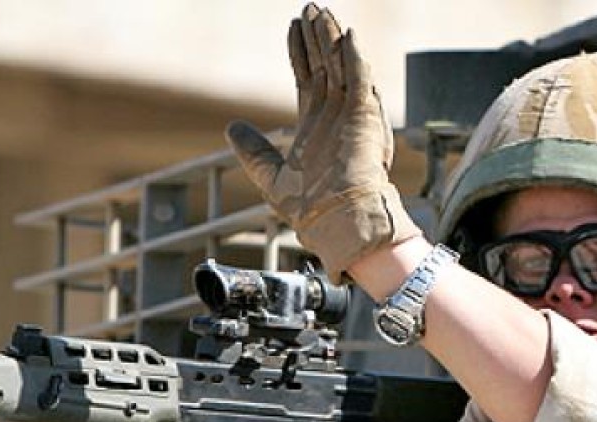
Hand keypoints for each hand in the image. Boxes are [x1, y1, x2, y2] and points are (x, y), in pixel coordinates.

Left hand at [226, 2, 420, 282]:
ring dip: (331, 38)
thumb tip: (231, 129)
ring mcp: (350, 116)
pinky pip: (360, 81)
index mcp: (315, 125)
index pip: (308, 77)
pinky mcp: (365, 120)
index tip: (293, 28)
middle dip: (316, 37)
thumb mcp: (271, 177)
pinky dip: (354, 58)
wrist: (338, 224)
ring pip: (341, 66)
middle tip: (310, 7)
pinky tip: (346, 35)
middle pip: (325, 65)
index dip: (300, 52)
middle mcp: (334, 115)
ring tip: (321, 11)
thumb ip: (254, 152)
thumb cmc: (310, 209)